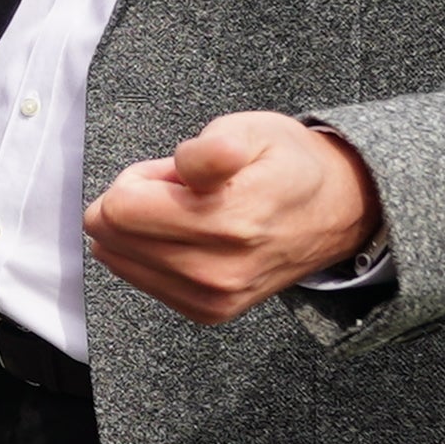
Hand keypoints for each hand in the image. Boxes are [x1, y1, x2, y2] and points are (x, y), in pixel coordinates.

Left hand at [82, 112, 379, 325]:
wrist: (334, 213)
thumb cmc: (287, 166)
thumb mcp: (252, 131)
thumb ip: (211, 147)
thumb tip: (188, 165)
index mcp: (231, 220)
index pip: (120, 208)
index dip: (141, 177)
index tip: (177, 175)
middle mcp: (219, 270)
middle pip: (110, 235)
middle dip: (137, 202)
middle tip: (183, 192)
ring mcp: (213, 297)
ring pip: (118, 258)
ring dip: (145, 229)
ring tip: (192, 213)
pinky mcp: (208, 312)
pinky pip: (139, 279)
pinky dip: (154, 253)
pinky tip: (194, 237)